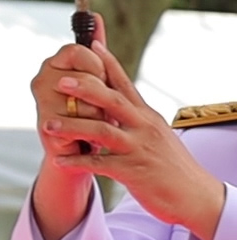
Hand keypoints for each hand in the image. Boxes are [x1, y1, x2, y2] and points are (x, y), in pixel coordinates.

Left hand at [35, 26, 226, 239]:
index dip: (107, 64)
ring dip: (71, 127)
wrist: (194, 195)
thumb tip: (121, 102)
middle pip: (113, 100)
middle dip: (85, 89)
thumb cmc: (171, 166)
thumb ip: (137, 119)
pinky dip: (77, 161)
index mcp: (147, 115)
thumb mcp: (156, 135)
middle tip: (60, 81)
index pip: (125, 84)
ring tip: (46, 125)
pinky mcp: (133, 172)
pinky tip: (58, 160)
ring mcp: (138, 149)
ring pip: (102, 131)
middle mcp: (144, 127)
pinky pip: (99, 164)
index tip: (91, 44)